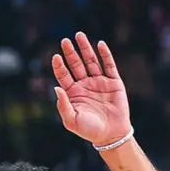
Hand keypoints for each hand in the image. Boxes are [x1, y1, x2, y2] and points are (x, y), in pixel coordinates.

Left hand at [51, 33, 131, 147]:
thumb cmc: (90, 130)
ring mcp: (99, 82)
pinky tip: (100, 44)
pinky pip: (109, 65)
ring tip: (79, 35)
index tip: (56, 57)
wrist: (111, 135)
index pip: (64, 75)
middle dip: (70, 52)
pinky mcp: (114, 82)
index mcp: (74, 93)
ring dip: (85, 48)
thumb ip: (63, 105)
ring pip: (91, 61)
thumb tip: (55, 88)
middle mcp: (85, 85)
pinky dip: (105, 54)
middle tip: (65, 41)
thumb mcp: (72, 121)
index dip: (59, 66)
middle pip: (76, 64)